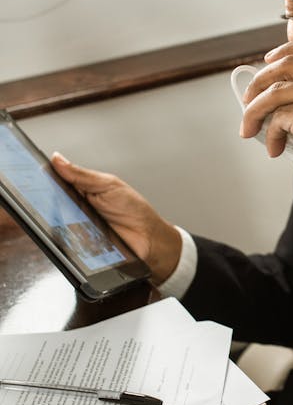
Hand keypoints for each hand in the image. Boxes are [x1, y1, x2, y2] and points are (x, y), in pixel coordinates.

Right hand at [51, 154, 181, 283]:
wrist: (149, 240)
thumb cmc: (134, 210)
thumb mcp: (108, 185)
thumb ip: (83, 175)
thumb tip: (58, 159)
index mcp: (83, 189)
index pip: (56, 182)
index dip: (43, 178)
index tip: (31, 173)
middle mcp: (77, 208)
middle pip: (50, 203)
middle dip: (43, 200)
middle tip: (39, 196)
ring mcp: (77, 226)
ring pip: (54, 223)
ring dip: (52, 219)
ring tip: (57, 213)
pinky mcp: (79, 245)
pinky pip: (64, 242)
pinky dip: (62, 237)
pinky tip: (63, 232)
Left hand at [239, 43, 292, 235]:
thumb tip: (290, 106)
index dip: (287, 51)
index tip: (270, 61)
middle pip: (288, 63)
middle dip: (260, 80)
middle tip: (249, 99)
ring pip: (275, 91)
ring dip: (254, 110)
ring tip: (249, 128)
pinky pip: (277, 119)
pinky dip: (270, 135)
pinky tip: (275, 149)